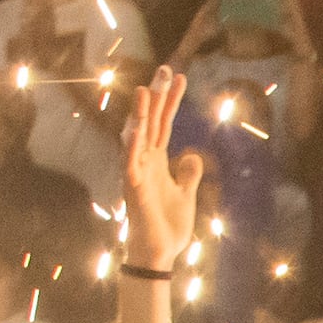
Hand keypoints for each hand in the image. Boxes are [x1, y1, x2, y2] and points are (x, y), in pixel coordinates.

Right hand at [116, 65, 208, 273]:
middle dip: (158, 97)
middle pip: (151, 122)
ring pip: (137, 137)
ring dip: (140, 114)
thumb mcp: (186, 194)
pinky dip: (132, 147)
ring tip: (144, 89)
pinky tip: (135, 129)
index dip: (171, 101)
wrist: (159, 253)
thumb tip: (192, 155)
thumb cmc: (168, 225)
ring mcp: (136, 172)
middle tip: (166, 69)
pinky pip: (130, 164)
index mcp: (158, 161)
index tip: (179, 78)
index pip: (164, 124)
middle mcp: (145, 161)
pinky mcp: (132, 188)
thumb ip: (188, 174)